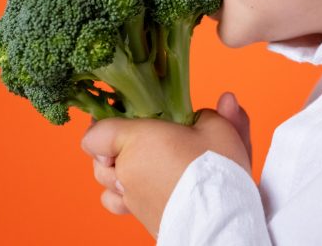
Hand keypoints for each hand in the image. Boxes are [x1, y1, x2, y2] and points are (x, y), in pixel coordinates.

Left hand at [81, 92, 251, 236]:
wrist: (220, 220)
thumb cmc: (216, 171)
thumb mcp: (221, 130)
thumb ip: (216, 114)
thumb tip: (226, 101)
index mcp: (136, 141)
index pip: (95, 135)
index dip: (102, 126)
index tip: (118, 119)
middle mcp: (125, 172)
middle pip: (99, 161)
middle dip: (111, 151)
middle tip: (136, 140)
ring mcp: (130, 199)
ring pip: (108, 185)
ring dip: (118, 174)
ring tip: (142, 163)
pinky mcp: (142, 219)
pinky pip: (121, 204)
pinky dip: (126, 196)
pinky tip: (146, 187)